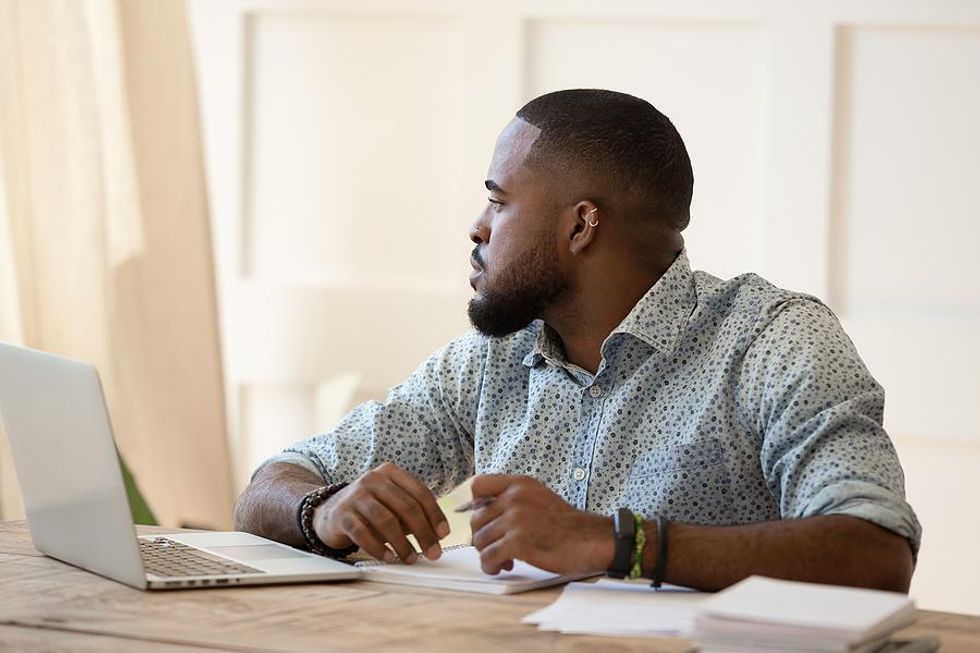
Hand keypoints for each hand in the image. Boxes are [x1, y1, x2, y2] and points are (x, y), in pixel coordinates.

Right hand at [313, 462, 449, 563]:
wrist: (330, 512)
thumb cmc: (370, 510)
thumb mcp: (393, 506)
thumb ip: (414, 515)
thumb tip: (437, 535)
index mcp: (390, 473)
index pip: (420, 492)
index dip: (434, 514)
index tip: (443, 534)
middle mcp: (373, 479)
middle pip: (406, 507)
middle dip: (423, 532)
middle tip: (433, 552)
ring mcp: (356, 495)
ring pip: (386, 520)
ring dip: (402, 543)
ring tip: (411, 558)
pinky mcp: (342, 514)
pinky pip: (363, 533)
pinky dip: (378, 548)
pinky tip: (388, 558)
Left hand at [469, 474, 613, 575]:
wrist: (589, 540)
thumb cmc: (565, 524)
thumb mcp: (537, 496)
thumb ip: (511, 498)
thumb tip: (479, 513)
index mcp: (519, 484)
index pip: (478, 485)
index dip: (472, 504)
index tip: (480, 519)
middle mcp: (515, 497)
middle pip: (476, 519)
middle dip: (482, 537)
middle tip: (497, 547)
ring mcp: (516, 519)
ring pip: (480, 540)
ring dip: (487, 554)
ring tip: (503, 559)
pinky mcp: (518, 542)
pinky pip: (488, 557)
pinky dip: (490, 566)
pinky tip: (502, 567)